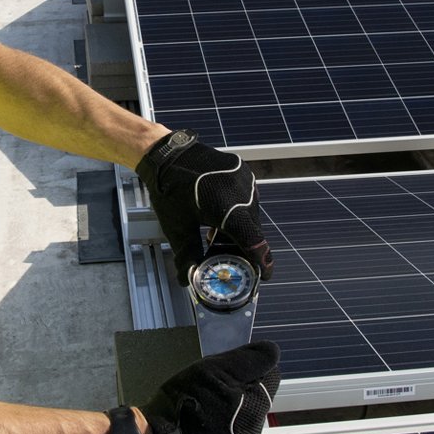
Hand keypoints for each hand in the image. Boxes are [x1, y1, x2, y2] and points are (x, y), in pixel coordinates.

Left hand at [136, 129, 272, 285]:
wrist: (168, 154)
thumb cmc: (170, 189)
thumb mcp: (177, 227)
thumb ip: (186, 254)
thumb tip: (185, 279)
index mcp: (229, 208)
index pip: (254, 242)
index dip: (262, 262)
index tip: (264, 275)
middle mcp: (243, 192)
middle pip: (253, 231)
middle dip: (244, 248)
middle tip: (230, 260)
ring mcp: (246, 180)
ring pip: (251, 215)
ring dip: (239, 229)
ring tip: (217, 238)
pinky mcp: (243, 172)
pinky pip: (247, 199)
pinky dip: (238, 213)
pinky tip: (219, 219)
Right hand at [140, 341, 280, 433]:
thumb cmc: (184, 400)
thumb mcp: (214, 368)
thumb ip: (248, 359)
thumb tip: (272, 351)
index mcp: (256, 404)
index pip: (270, 374)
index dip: (250, 366)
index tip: (229, 368)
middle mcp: (254, 427)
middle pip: (257, 394)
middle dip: (240, 386)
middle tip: (213, 384)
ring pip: (245, 411)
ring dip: (231, 403)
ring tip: (206, 401)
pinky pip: (233, 428)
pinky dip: (224, 420)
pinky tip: (205, 417)